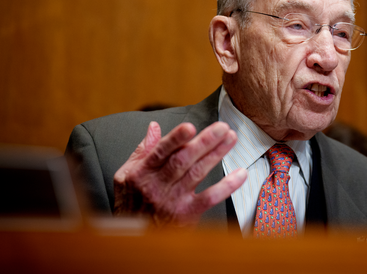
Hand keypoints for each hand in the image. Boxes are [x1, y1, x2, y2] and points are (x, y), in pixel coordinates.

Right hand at [113, 121, 247, 226]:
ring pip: (198, 173)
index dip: (176, 138)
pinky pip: (210, 198)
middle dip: (204, 141)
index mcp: (143, 172)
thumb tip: (154, 127)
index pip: (161, 151)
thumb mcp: (126, 176)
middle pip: (183, 159)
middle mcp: (157, 185)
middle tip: (222, 127)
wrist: (134, 239)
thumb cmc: (131, 204)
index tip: (190, 126)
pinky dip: (227, 186)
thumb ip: (142, 151)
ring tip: (231, 139)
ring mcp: (172, 200)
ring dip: (216, 154)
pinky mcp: (186, 214)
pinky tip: (240, 174)